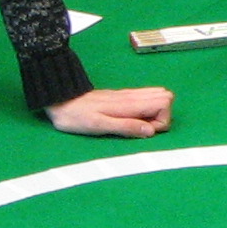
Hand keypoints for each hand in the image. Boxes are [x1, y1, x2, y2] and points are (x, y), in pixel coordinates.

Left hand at [45, 85, 173, 138]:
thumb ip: (126, 127)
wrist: (61, 100)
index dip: (160, 121)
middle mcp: (132, 96)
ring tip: (138, 125)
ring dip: (155, 114)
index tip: (144, 131)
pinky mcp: (123, 97)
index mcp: (129, 103)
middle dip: (162, 117)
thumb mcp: (100, 126)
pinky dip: (146, 111)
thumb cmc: (77, 116)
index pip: (164, 103)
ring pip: (158, 96)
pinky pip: (145, 99)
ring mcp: (129, 95)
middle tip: (143, 128)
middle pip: (166, 97)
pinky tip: (132, 119)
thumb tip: (150, 132)